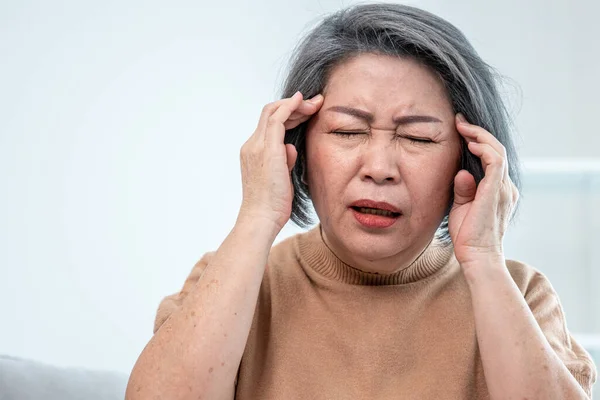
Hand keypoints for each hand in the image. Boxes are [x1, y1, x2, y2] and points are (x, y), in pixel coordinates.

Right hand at [237, 91, 323, 232]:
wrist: (261, 218)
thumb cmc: (271, 205)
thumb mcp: (281, 178)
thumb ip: (284, 160)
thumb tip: (291, 148)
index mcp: (253, 152)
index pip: (269, 124)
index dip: (288, 113)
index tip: (306, 111)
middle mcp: (252, 145)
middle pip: (270, 113)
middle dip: (294, 105)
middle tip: (315, 103)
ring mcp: (257, 146)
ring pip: (273, 112)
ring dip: (296, 105)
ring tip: (316, 104)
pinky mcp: (267, 150)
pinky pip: (278, 119)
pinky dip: (291, 107)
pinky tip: (304, 103)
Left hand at [448, 114, 518, 270]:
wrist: (476, 256)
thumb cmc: (467, 236)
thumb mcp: (462, 207)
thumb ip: (463, 189)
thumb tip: (462, 172)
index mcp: (499, 191)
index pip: (493, 159)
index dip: (478, 142)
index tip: (461, 130)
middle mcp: (505, 187)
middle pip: (497, 151)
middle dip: (478, 133)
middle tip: (459, 121)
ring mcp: (503, 189)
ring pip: (497, 152)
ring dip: (479, 136)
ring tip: (462, 126)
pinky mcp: (496, 191)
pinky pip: (495, 161)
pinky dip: (484, 148)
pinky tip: (470, 142)